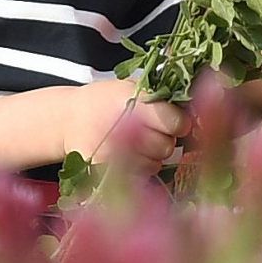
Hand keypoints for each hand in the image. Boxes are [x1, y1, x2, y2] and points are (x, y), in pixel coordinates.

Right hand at [61, 78, 185, 171]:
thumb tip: (193, 110)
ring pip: (157, 162)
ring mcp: (114, 152)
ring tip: (138, 143)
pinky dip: (140, 167)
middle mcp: (123, 126)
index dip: (179, 123)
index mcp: (132, 101)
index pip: (174, 121)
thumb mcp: (129, 88)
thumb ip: (159, 99)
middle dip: (166, 140)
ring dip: (154, 155)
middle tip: (153, 133)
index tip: (177, 122)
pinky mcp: (107, 170)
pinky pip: (140, 174)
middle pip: (167, 145)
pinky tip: (129, 155)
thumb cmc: (104, 101)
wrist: (68, 119)